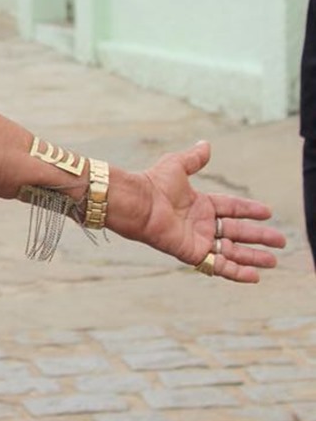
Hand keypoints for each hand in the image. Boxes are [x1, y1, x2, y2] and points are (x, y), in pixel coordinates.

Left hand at [122, 142, 284, 282]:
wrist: (138, 202)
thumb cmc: (153, 183)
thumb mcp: (177, 165)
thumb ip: (193, 158)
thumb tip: (206, 144)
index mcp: (200, 204)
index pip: (231, 208)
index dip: (249, 210)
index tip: (268, 212)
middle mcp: (201, 224)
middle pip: (237, 232)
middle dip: (259, 237)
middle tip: (281, 241)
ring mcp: (198, 240)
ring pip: (232, 251)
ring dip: (252, 257)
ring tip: (273, 261)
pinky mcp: (193, 254)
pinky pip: (219, 266)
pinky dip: (237, 272)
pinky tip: (255, 276)